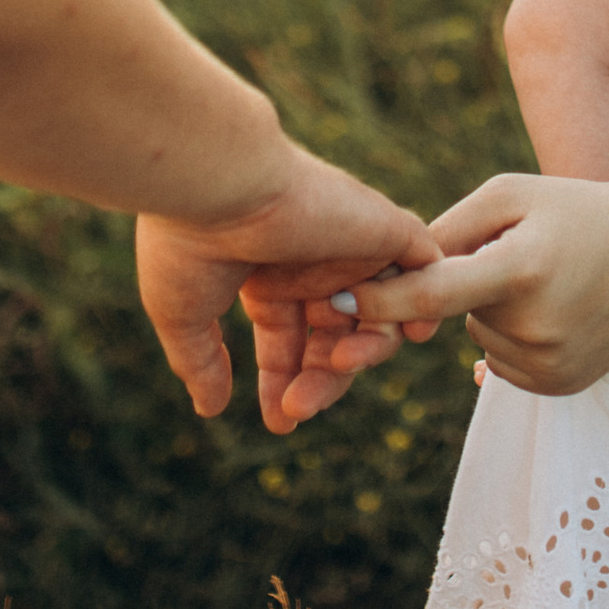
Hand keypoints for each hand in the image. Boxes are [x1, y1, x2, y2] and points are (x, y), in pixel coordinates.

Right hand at [136, 151, 435, 433]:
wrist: (217, 185)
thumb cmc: (188, 242)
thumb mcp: (183, 313)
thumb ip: (201, 361)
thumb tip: (210, 409)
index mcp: (264, 275)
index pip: (287, 340)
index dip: (284, 382)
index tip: (280, 423)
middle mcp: (309, 261)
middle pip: (334, 338)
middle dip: (320, 380)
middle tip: (296, 411)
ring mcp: (348, 245)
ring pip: (378, 314)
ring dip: (366, 354)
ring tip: (338, 365)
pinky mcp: (383, 227)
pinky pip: (425, 269)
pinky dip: (425, 302)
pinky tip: (410, 334)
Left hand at [322, 170, 608, 398]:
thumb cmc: (577, 211)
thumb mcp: (513, 195)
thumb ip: (451, 228)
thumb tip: (395, 270)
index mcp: (521, 270)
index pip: (434, 294)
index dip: (383, 300)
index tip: (338, 302)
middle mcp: (535, 327)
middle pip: (458, 313)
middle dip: (468, 286)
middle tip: (522, 255)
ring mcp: (550, 364)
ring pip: (480, 338)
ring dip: (493, 312)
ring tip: (547, 281)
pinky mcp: (560, 386)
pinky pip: (505, 363)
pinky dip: (514, 336)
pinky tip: (554, 309)